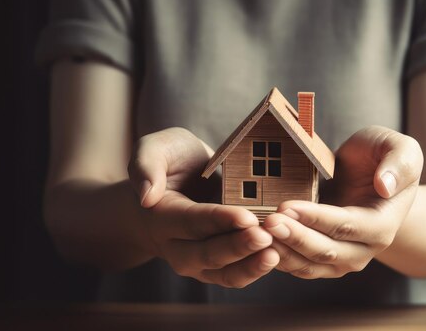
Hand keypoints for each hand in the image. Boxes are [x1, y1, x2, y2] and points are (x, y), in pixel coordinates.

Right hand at [128, 127, 278, 287]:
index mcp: (162, 215)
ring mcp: (197, 261)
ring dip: (250, 266)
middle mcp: (176, 246)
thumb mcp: (156, 149)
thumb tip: (147, 195)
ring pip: (224, 273)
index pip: (191, 221)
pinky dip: (256, 269)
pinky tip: (279, 256)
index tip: (246, 216)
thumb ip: (146, 164)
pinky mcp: (217, 266)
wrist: (174, 188)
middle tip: (266, 236)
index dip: (219, 220)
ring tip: (275, 254)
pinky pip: (235, 275)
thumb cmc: (170, 164)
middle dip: (238, 247)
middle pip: (207, 253)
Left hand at [263, 126, 422, 277]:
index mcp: (383, 224)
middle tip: (267, 221)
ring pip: (309, 265)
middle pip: (326, 251)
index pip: (347, 226)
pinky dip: (276, 256)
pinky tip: (256, 241)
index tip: (287, 206)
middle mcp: (364, 249)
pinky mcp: (321, 259)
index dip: (317, 218)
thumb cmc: (384, 159)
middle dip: (294, 237)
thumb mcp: (401, 148)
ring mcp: (342, 259)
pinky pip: (298, 264)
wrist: (374, 179)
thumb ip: (398, 163)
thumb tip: (385, 185)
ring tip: (256, 234)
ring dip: (281, 251)